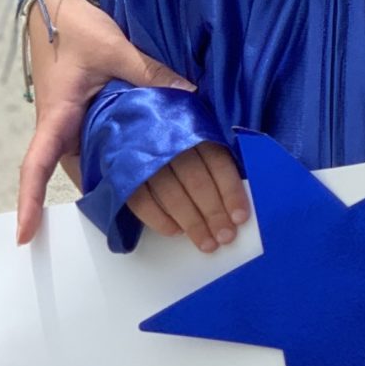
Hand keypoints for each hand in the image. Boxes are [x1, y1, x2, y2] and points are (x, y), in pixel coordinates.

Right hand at [16, 0, 197, 243]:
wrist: (59, 13)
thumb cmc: (75, 30)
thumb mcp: (111, 47)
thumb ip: (147, 71)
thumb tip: (189, 92)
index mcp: (57, 117)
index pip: (36, 164)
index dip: (30, 199)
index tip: (24, 235)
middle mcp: (65, 135)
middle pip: (87, 183)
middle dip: (124, 211)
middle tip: (177, 234)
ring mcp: (79, 135)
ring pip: (105, 176)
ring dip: (139, 199)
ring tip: (185, 225)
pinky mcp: (93, 130)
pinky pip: (113, 161)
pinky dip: (139, 177)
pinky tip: (174, 192)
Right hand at [126, 142, 249, 252]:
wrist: (128, 122)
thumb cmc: (175, 140)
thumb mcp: (199, 141)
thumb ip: (215, 168)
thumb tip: (234, 206)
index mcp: (195, 132)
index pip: (218, 164)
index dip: (231, 192)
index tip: (240, 218)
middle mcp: (171, 144)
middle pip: (196, 182)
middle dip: (213, 214)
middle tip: (225, 237)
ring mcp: (145, 159)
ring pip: (171, 195)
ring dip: (192, 223)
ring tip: (206, 243)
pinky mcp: (123, 174)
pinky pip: (142, 202)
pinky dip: (160, 220)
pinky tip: (176, 232)